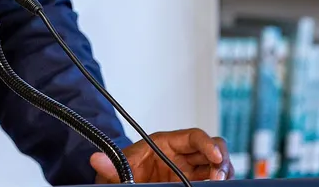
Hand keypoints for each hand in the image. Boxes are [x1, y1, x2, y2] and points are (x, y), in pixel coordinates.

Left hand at [92, 129, 231, 182]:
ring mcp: (190, 171)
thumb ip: (112, 165)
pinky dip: (216, 183)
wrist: (121, 182)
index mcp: (167, 142)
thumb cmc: (123, 170)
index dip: (208, 144)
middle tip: (218, 177)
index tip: (215, 157)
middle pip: (213, 149)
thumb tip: (95, 159)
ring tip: (218, 183)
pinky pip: (209, 181)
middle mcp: (183, 155)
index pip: (194, 137)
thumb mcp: (119, 166)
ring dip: (223, 174)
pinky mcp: (191, 184)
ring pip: (217, 167)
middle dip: (221, 160)